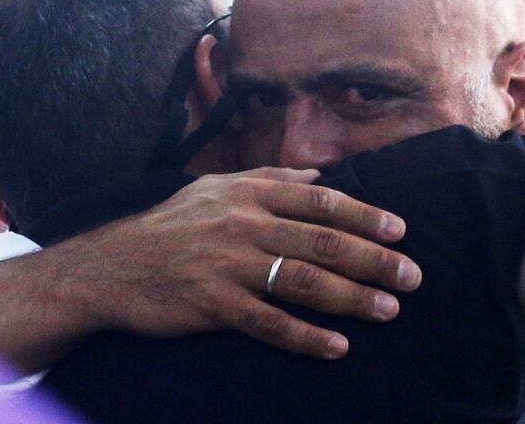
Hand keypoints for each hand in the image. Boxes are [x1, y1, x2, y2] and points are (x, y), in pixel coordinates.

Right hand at [57, 167, 420, 359]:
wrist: (111, 265)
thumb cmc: (171, 224)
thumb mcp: (217, 187)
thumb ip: (270, 179)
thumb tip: (319, 178)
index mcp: (250, 194)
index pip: (321, 202)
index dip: (364, 216)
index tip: (399, 231)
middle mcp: (244, 225)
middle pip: (323, 242)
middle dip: (374, 259)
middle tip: (412, 276)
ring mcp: (228, 265)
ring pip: (302, 281)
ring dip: (352, 297)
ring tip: (388, 309)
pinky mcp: (213, 305)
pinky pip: (269, 323)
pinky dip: (306, 336)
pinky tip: (337, 347)